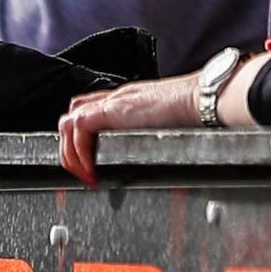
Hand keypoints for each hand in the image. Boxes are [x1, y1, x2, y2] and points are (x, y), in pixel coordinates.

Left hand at [56, 74, 207, 183]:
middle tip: (85, 171)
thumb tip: (160, 150)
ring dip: (71, 152)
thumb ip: (153, 129)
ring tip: (86, 173)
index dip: (82, 136)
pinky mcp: (111, 110)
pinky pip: (78, 131)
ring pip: (67, 123)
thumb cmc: (195, 109)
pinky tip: (93, 169)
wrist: (203, 99)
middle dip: (71, 146)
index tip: (91, 160)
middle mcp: (117, 98)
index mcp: (129, 100)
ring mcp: (112, 103)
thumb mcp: (167, 121)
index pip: (90, 108)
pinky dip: (80, 153)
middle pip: (73, 114)